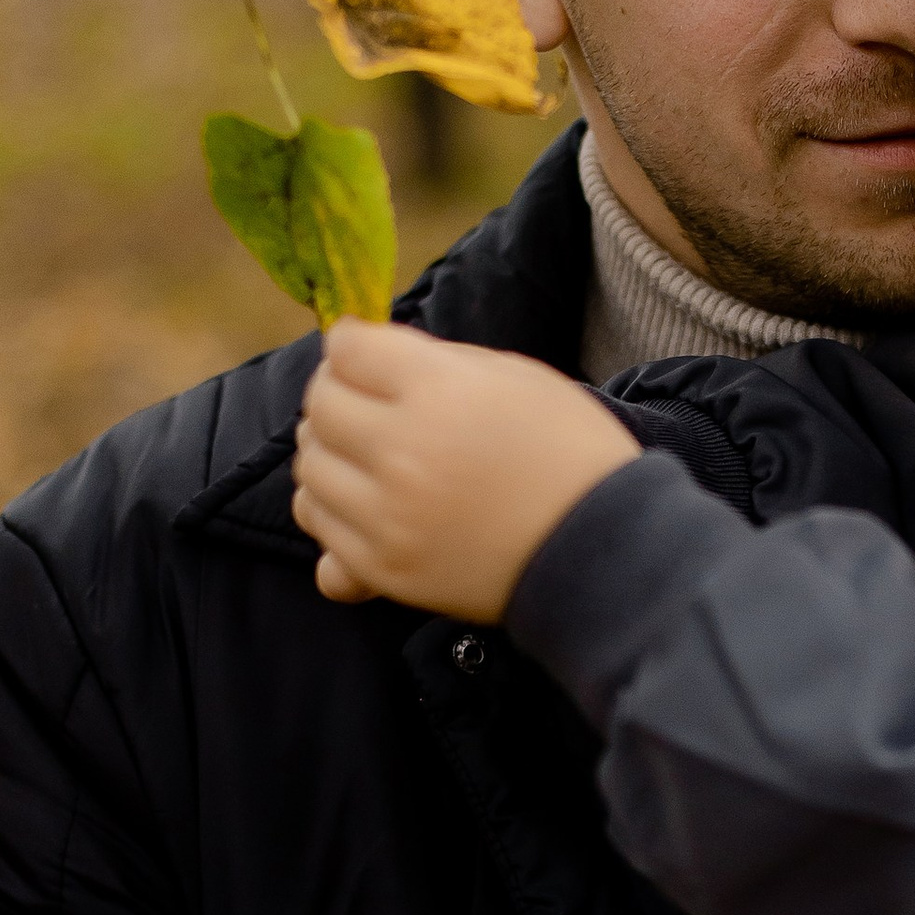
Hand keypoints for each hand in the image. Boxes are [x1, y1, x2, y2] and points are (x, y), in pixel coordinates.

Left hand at [293, 318, 638, 619]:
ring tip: (366, 454)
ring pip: (309, 466)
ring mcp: (389, 517)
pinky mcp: (385, 570)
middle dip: (337, 394)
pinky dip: (329, 507)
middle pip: (320, 405)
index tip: (365, 353)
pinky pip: (318, 526)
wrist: (604, 550)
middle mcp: (403, 452)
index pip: (346, 349)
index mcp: (439, 391)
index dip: (353, 344)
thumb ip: (434, 361)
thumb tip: (363, 355)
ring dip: (329, 452)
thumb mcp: (515, 377)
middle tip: (367, 403)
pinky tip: (363, 501)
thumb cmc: (568, 451)